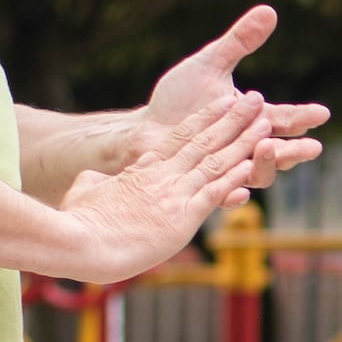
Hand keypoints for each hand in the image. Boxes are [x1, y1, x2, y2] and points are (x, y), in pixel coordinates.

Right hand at [44, 90, 274, 284]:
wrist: (80, 243)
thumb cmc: (76, 222)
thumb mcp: (85, 193)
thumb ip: (95, 183)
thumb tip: (92, 179)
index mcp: (142, 169)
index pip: (180, 137)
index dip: (205, 118)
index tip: (223, 101)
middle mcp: (163, 177)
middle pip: (205, 141)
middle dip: (233, 119)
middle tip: (255, 98)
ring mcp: (174, 195)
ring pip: (215, 162)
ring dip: (243, 142)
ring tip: (265, 122)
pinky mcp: (182, 218)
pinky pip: (214, 194)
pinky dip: (235, 178)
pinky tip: (253, 165)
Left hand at [142, 5, 329, 194]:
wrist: (145, 129)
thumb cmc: (178, 100)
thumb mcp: (210, 65)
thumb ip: (240, 42)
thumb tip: (270, 11)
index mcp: (251, 120)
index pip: (284, 120)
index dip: (304, 117)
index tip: (321, 113)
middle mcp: (244, 146)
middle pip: (279, 152)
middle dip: (296, 150)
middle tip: (312, 147)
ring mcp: (226, 167)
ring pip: (256, 174)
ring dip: (266, 165)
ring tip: (266, 148)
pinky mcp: (203, 184)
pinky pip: (221, 194)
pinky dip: (231, 194)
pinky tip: (238, 192)